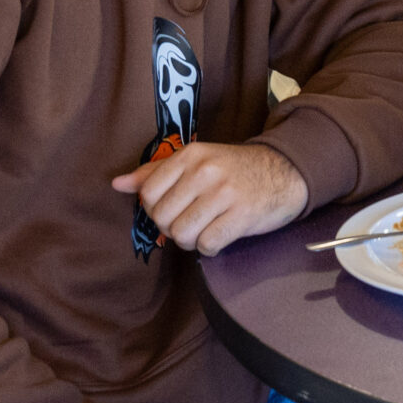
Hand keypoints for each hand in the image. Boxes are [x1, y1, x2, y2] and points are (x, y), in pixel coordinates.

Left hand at [112, 140, 307, 255]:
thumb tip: (117, 184)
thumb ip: (156, 172)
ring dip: (191, 240)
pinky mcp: (242, 215)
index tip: (173, 208)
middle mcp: (205, 171)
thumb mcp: (196, 160)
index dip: (155, 209)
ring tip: (205, 229)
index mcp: (190, 155)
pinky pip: (207, 245)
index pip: (148, 193)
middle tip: (191, 222)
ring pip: (182, 234)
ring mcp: (224, 193)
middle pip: (162, 218)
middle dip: (173, 227)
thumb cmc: (234, 169)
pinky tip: (220, 235)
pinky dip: (210, 248)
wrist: (285, 172)